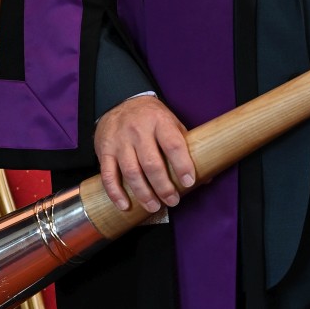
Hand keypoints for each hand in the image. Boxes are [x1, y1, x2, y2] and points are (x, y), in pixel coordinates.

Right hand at [94, 96, 195, 213]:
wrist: (120, 102)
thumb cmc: (151, 118)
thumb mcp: (172, 123)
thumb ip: (186, 147)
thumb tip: (205, 177)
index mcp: (159, 122)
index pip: (173, 145)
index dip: (182, 165)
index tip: (188, 182)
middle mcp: (138, 131)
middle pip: (152, 163)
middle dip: (163, 186)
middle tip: (172, 201)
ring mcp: (120, 141)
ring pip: (131, 172)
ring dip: (143, 193)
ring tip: (154, 206)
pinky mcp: (105, 150)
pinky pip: (108, 175)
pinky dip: (116, 193)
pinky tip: (125, 205)